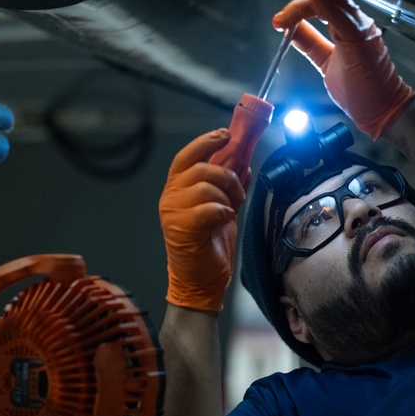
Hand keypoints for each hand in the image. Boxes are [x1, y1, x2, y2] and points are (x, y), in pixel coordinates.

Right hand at [159, 129, 247, 310]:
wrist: (202, 280)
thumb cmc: (208, 245)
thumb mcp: (223, 209)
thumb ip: (229, 186)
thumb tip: (244, 164)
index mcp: (177, 188)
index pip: (187, 156)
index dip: (206, 142)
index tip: (226, 134)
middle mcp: (170, 197)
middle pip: (200, 169)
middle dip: (227, 177)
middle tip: (238, 192)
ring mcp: (173, 212)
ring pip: (205, 186)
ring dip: (227, 196)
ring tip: (231, 210)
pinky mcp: (182, 228)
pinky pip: (208, 208)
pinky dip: (223, 211)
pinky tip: (225, 221)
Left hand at [269, 0, 414, 139]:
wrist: (383, 111)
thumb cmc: (362, 92)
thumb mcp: (326, 63)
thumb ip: (310, 44)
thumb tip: (291, 30)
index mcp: (346, 27)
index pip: (319, 2)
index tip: (277, 14)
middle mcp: (354, 22)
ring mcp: (359, 27)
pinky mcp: (360, 37)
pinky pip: (338, 13)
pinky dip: (321, 0)